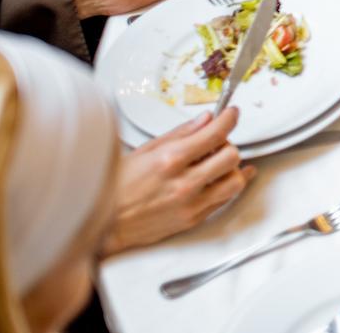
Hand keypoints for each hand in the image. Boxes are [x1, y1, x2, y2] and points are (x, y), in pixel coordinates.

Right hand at [102, 109, 254, 254]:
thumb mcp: (144, 151)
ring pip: (235, 181)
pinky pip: (224, 201)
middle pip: (231, 156)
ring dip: (232, 168)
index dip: (229, 118)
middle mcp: (183, 183)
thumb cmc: (116, 188)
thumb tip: (205, 120)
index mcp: (169, 160)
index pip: (215, 133)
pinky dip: (228, 186)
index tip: (232, 114)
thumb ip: (180, 134)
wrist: (105, 225)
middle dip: (228, 144)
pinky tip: (225, 178)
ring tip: (220, 163)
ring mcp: (190, 204)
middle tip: (218, 142)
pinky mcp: (192, 220)